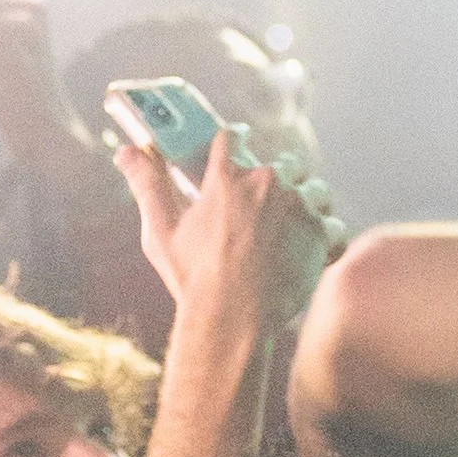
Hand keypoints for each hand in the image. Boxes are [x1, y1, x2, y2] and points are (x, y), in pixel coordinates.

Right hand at [114, 127, 341, 329]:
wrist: (232, 318)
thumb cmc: (193, 277)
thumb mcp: (162, 230)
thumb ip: (147, 185)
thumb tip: (125, 152)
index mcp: (226, 177)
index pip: (231, 138)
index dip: (233, 140)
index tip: (236, 142)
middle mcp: (266, 182)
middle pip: (280, 164)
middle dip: (276, 180)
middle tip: (265, 207)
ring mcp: (297, 205)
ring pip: (313, 189)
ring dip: (306, 204)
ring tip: (294, 229)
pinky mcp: (321, 231)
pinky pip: (332, 224)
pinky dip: (327, 238)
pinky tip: (313, 253)